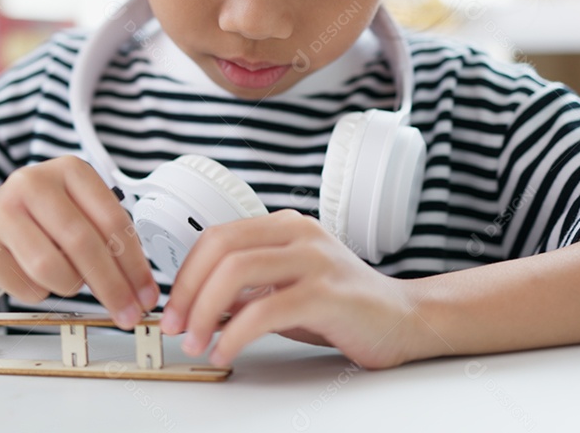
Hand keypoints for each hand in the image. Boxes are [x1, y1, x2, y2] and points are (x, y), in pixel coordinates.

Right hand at [0, 156, 157, 328]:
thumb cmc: (35, 222)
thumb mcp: (76, 213)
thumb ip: (107, 238)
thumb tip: (139, 284)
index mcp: (69, 170)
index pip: (113, 220)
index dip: (135, 263)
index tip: (146, 292)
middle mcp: (34, 183)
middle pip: (85, 244)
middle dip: (112, 287)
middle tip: (127, 312)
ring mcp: (3, 212)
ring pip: (54, 269)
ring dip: (69, 286)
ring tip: (65, 279)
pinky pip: (27, 287)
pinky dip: (38, 292)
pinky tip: (30, 275)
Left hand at [159, 210, 424, 368]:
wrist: (405, 320)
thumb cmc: (343, 306)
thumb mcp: (284, 290)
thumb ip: (245, 290)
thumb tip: (196, 303)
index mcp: (286, 226)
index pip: (217, 236)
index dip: (186, 273)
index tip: (174, 308)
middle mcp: (299, 233)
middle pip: (221, 248)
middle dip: (188, 291)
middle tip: (178, 327)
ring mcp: (315, 260)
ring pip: (237, 272)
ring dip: (205, 312)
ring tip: (198, 343)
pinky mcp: (328, 293)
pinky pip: (265, 310)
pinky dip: (235, 334)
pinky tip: (227, 351)